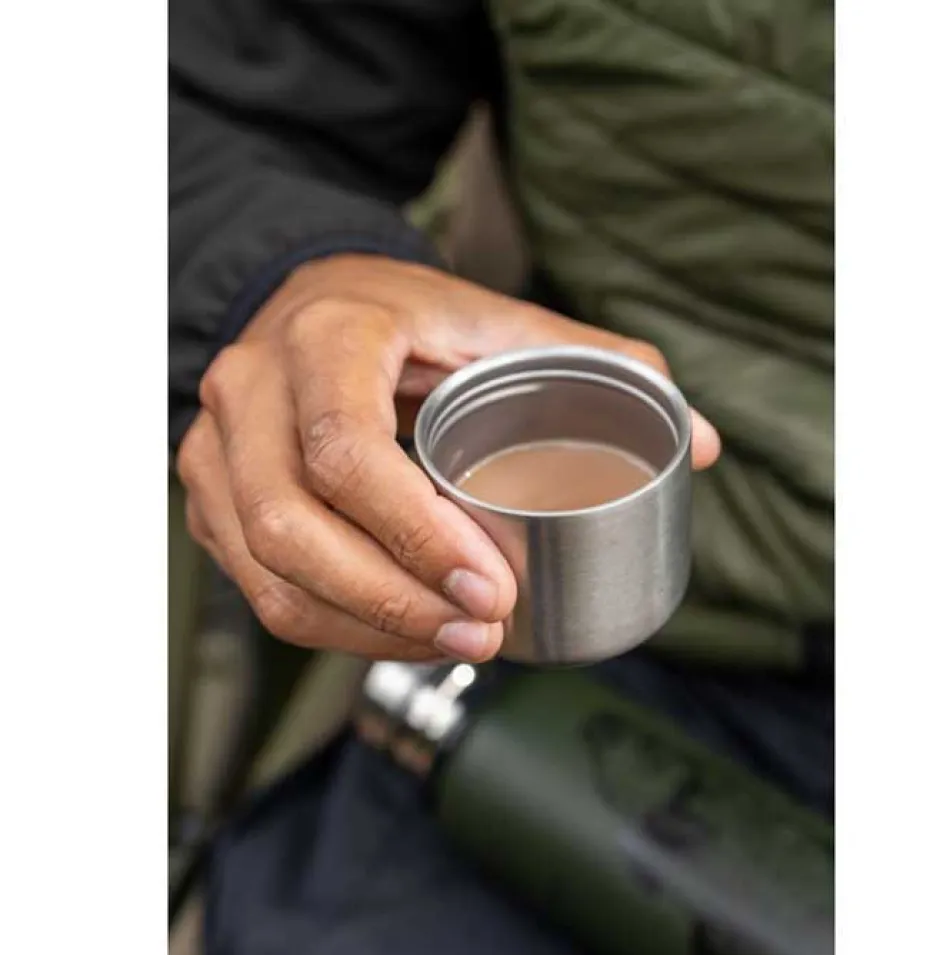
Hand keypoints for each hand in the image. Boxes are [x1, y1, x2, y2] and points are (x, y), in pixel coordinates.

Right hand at [177, 255, 720, 662]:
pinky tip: (400, 637)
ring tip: (457, 645)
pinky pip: (259, 587)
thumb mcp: (495, 320)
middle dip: (393, 602)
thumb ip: (596, 366)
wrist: (313, 305)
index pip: (344, 450)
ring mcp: (216, 447)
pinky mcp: (213, 497)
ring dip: (364, 628)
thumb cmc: (409, 319)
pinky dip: (331, 626)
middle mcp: (251, 390)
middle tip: (485, 631)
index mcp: (325, 337)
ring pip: (270, 572)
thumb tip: (701, 443)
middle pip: (293, 527)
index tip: (493, 589)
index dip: (415, 535)